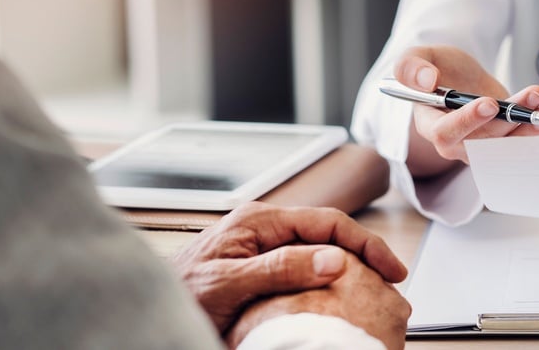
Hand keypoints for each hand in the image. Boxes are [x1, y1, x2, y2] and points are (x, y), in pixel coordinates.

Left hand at [172, 202, 407, 332]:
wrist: (146, 317)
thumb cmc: (178, 297)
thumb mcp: (230, 284)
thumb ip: (280, 268)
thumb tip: (333, 259)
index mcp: (259, 221)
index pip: (329, 222)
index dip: (366, 244)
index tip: (391, 269)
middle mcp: (263, 230)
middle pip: (329, 235)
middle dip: (364, 256)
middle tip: (392, 284)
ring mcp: (262, 249)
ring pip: (319, 253)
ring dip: (348, 270)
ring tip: (372, 291)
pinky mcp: (260, 271)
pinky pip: (303, 270)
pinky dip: (327, 282)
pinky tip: (337, 298)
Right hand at [394, 45, 538, 172]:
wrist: (458, 74)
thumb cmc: (436, 68)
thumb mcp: (419, 56)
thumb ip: (411, 66)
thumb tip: (426, 81)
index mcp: (429, 123)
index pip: (445, 132)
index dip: (467, 121)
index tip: (489, 104)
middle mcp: (455, 141)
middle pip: (482, 142)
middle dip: (509, 123)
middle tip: (531, 102)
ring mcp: (479, 143)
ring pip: (504, 144)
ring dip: (528, 128)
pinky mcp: (499, 139)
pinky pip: (517, 142)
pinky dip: (535, 131)